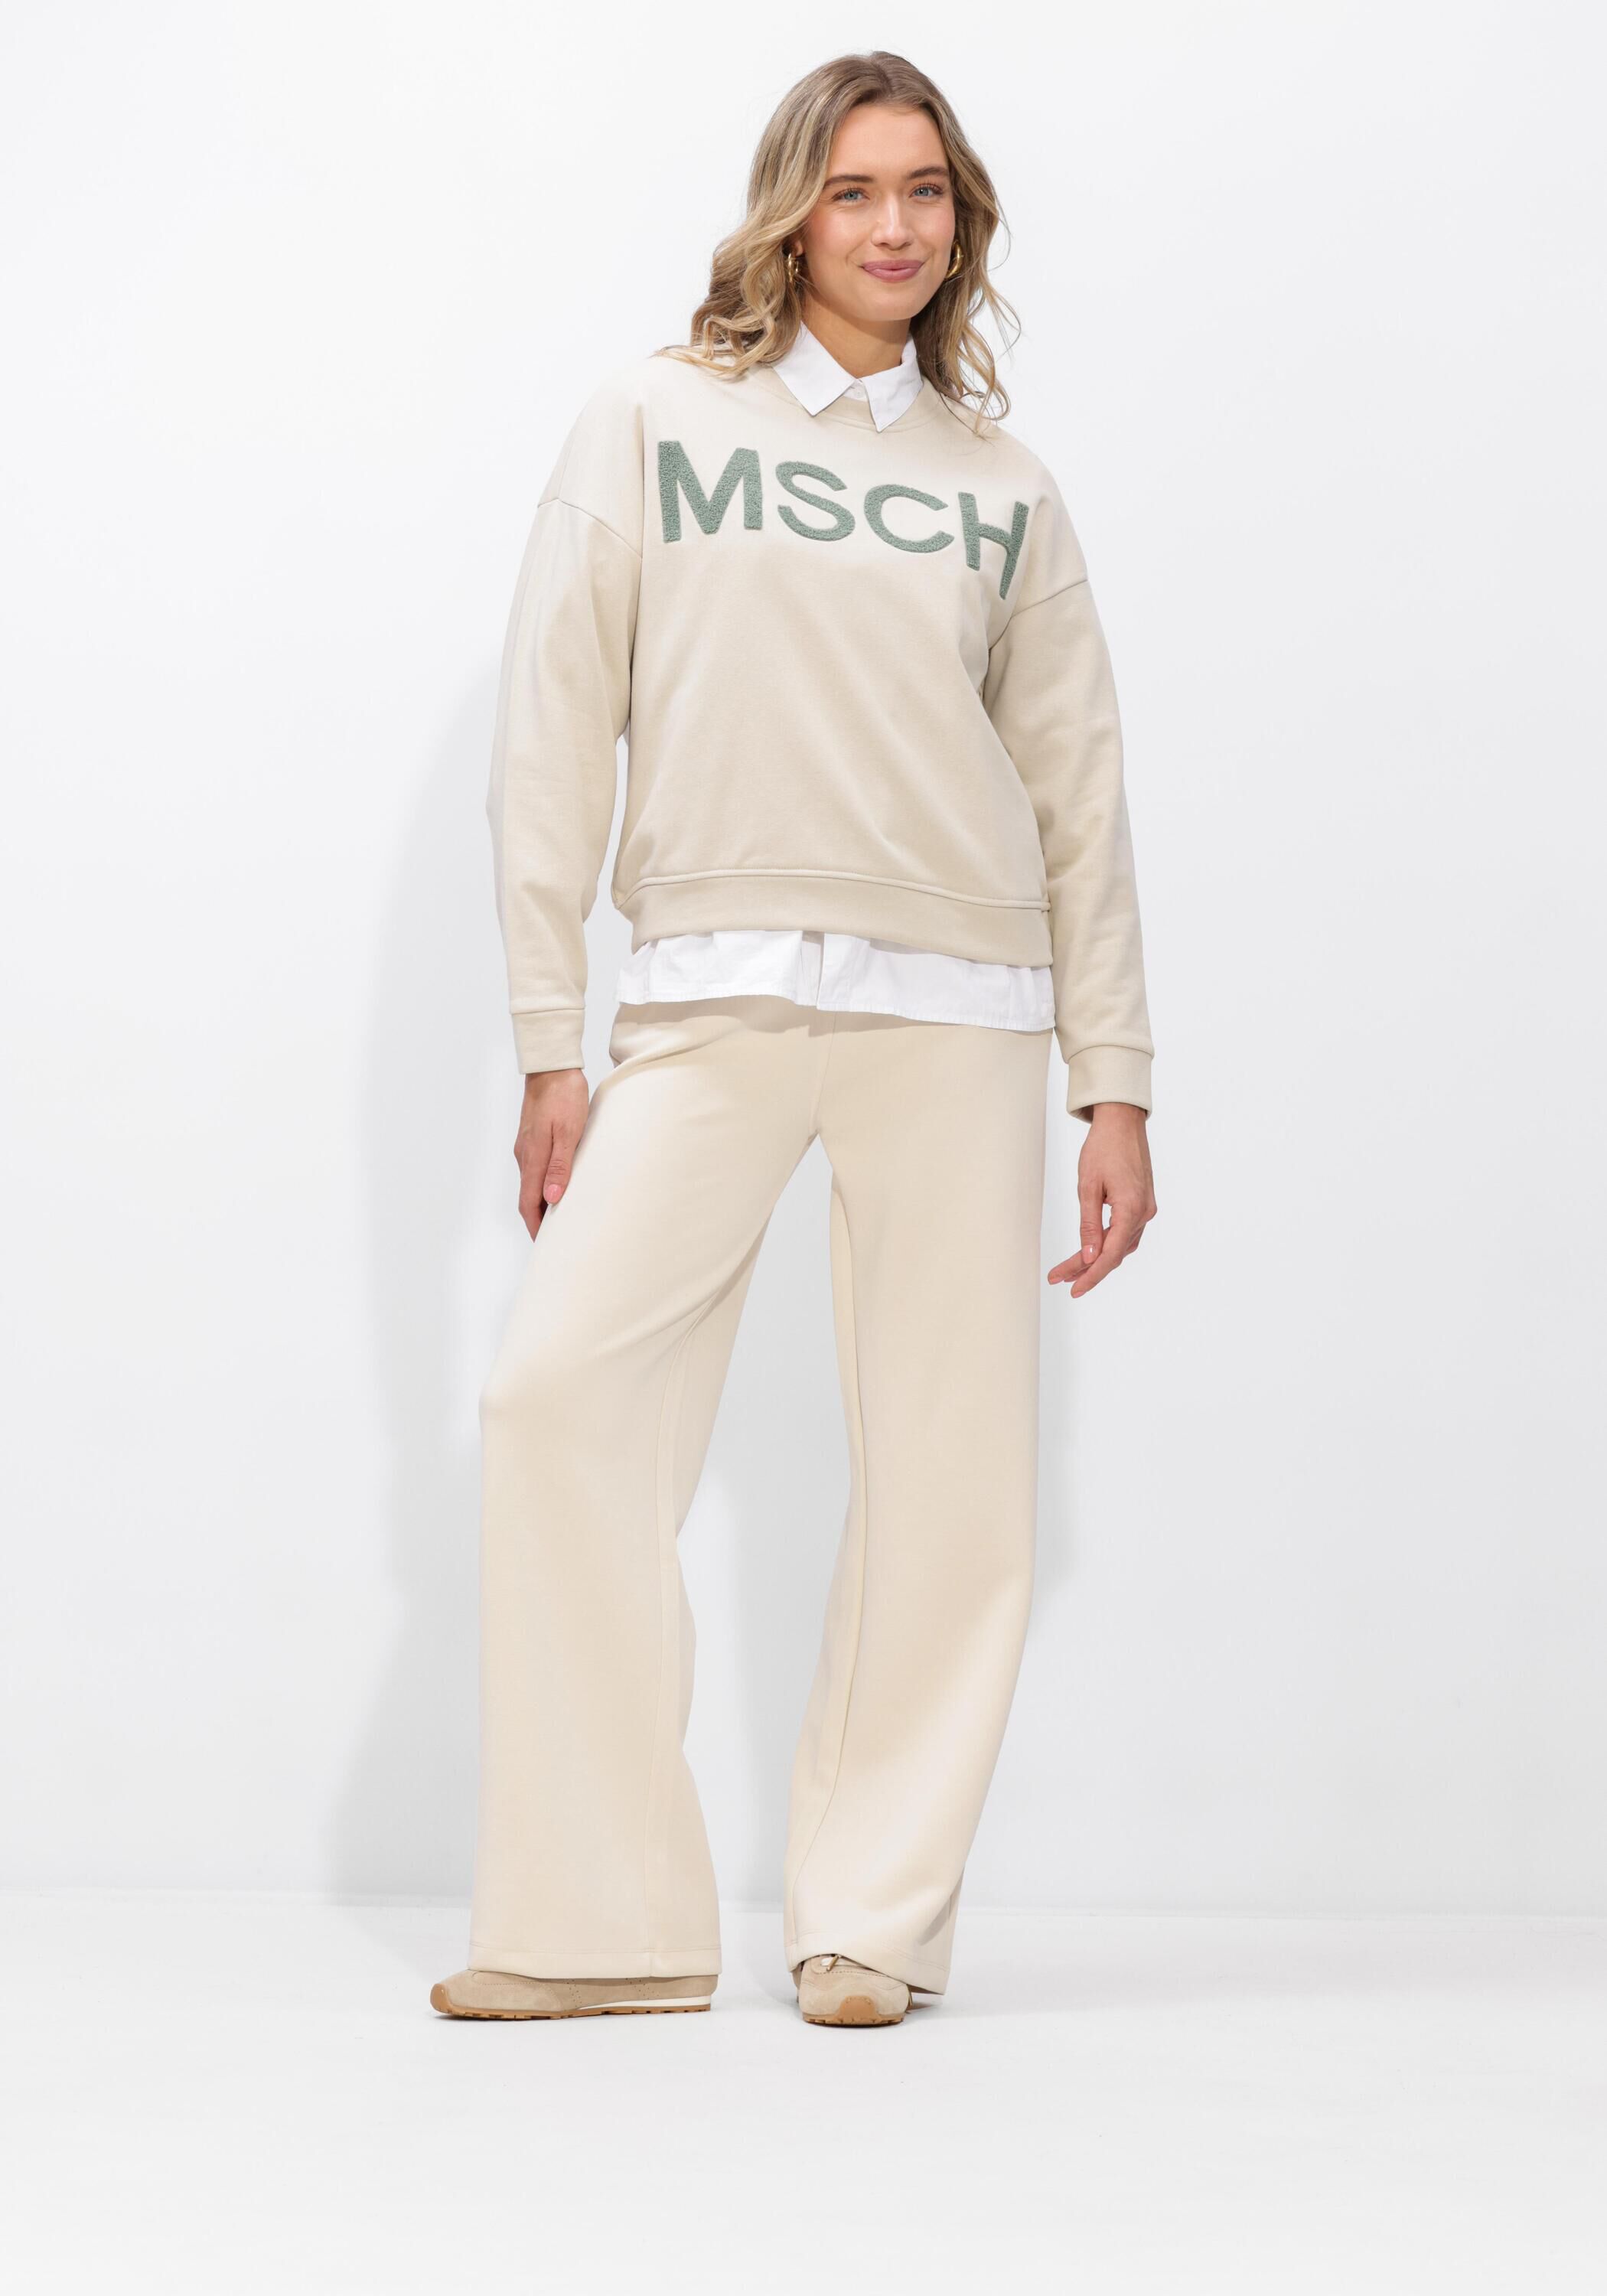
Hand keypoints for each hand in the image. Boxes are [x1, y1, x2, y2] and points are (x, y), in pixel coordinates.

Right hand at [514, 1068, 589, 1237]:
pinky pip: (535, 1169)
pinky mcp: (532, 1137)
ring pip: (531, 1183)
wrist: (551, 1065)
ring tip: (559, 1217)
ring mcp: (526, 1146)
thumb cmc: (564, 1096)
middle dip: (538, 1220)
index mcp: (532, 1158)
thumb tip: (552, 1199)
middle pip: (527, 1197)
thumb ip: (560, 1166)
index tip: (545, 1245)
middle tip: (554, 1239)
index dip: (536, 1227)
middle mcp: (524, 1155)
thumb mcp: (569, 1132)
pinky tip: (558, 1185)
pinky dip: (543, 1184)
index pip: (528, 1203)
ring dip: (541, 1202)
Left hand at [1048, 1104, 1156, 1299]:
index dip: (1090, 1275)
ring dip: (1096, 1258)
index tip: (1072, 1288)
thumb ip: (1089, 1224)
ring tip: (1069, 1269)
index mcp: (1131, 1209)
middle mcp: (1144, 1213)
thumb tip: (1089, 1256)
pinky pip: (1126, 1233)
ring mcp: (1146, 1209)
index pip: (1109, 1255)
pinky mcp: (1143, 1203)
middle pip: (1114, 1253)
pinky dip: (1108, 1244)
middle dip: (1086, 1268)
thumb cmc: (1103, 1147)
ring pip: (1120, 1245)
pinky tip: (1092, 1250)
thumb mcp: (1088, 1186)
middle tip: (1059, 1279)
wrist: (1122, 1121)